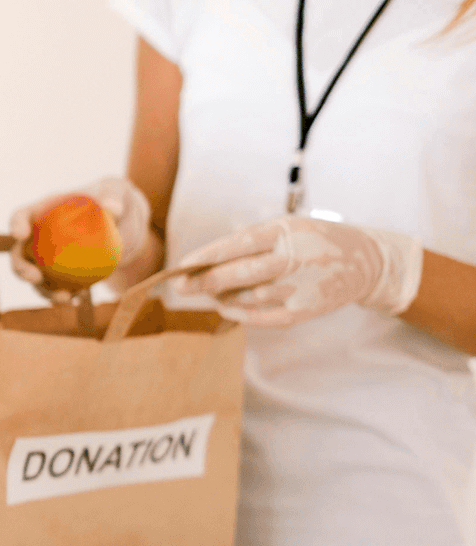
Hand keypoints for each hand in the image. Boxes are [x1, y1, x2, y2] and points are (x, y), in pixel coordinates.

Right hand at [9, 176, 150, 304]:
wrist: (125, 226)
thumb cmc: (115, 200)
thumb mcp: (117, 191)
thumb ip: (112, 195)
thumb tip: (112, 208)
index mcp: (44, 211)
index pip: (22, 216)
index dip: (16, 225)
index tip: (21, 235)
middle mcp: (39, 236)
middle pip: (19, 253)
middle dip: (21, 268)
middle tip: (35, 278)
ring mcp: (48, 258)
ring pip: (35, 277)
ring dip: (44, 291)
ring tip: (64, 299)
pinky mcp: (61, 275)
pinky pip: (56, 288)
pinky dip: (64, 296)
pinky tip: (79, 299)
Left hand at [174, 216, 422, 326]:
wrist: (365, 261)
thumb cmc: (313, 242)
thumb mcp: (287, 228)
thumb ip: (250, 242)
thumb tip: (204, 263)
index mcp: (286, 231)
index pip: (239, 243)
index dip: (208, 256)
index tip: (182, 265)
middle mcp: (294, 258)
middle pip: (241, 273)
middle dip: (205, 281)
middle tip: (180, 287)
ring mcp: (301, 286)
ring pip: (248, 297)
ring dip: (223, 297)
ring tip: (211, 294)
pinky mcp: (306, 309)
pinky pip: (264, 318)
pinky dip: (241, 315)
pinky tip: (227, 309)